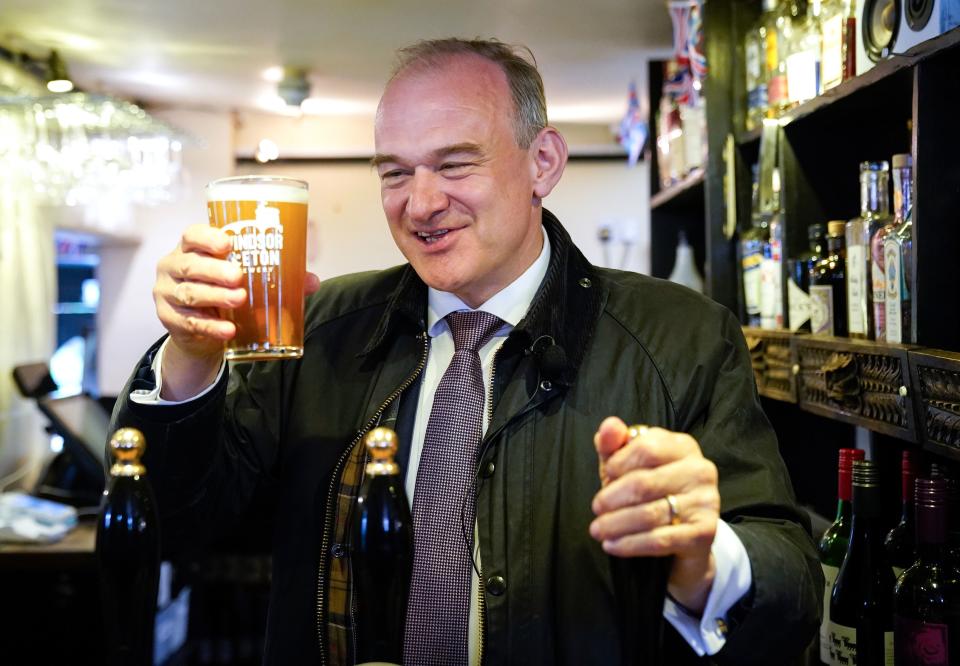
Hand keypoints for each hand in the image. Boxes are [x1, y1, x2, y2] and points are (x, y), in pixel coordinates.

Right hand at [153, 224, 319, 397]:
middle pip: (190, 265)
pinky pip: (191, 323)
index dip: (207, 237)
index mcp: (191, 248)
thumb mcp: (243, 279)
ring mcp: (167, 293)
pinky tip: (229, 330)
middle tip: (239, 277)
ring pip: (190, 293)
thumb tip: (312, 282)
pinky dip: (211, 327)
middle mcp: (173, 266)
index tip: (228, 243)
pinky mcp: (169, 319)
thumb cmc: (222, 290)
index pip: (192, 235)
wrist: (198, 329)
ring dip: (215, 297)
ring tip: (240, 299)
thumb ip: (276, 277)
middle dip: (215, 270)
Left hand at [590, 416, 719, 613]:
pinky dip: (630, 544)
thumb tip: (609, 426)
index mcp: (683, 446)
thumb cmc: (653, 491)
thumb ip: (615, 445)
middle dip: (611, 498)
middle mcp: (700, 470)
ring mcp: (706, 502)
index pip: (645, 448)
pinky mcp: (705, 533)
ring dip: (615, 524)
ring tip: (597, 530)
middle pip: (644, 483)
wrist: (687, 534)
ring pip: (649, 514)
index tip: (605, 476)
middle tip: (596, 508)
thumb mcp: (629, 465)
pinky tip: (612, 545)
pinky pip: (659, 540)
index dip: (618, 463)